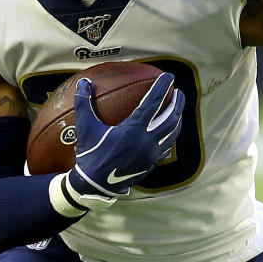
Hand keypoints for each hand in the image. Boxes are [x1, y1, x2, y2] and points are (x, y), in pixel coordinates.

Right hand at [65, 73, 183, 207]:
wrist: (95, 185)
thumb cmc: (91, 154)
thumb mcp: (86, 128)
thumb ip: (84, 104)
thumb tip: (83, 82)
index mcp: (134, 129)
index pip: (153, 102)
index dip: (162, 87)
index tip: (169, 76)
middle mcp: (148, 140)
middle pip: (171, 118)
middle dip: (178, 103)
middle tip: (179, 92)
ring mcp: (152, 153)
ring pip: (172, 133)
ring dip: (177, 119)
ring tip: (177, 109)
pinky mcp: (151, 163)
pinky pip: (166, 147)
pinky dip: (171, 136)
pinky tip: (170, 133)